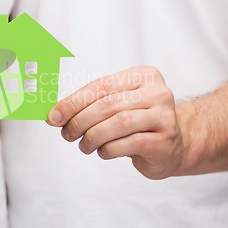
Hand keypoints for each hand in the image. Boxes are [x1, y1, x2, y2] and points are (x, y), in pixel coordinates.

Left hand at [47, 66, 184, 179]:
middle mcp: (157, 93)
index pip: (100, 86)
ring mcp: (164, 117)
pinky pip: (128, 144)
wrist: (174, 145)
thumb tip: (55, 114)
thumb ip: (90, 104)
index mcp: (143, 76)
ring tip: (83, 145)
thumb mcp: (117, 105)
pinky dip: (108, 149)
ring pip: (118, 123)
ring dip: (92, 137)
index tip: (53, 116)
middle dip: (80, 121)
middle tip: (66, 133)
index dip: (73, 102)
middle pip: (108, 104)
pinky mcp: (164, 141)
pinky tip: (102, 152)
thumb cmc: (138, 122)